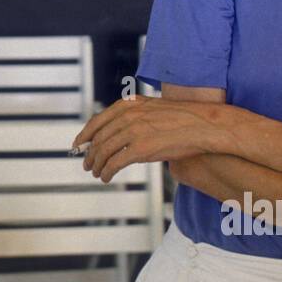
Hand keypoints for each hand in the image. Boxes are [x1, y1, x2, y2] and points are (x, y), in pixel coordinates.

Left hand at [72, 95, 223, 183]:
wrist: (203, 125)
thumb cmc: (182, 119)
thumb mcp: (152, 108)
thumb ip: (134, 115)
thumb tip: (118, 132)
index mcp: (128, 104)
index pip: (97, 121)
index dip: (84, 135)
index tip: (78, 145)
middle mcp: (127, 116)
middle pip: (98, 139)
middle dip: (89, 154)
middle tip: (87, 165)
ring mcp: (133, 132)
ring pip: (103, 152)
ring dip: (96, 165)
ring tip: (97, 173)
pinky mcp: (140, 149)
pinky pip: (114, 163)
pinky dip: (107, 172)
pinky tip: (106, 178)